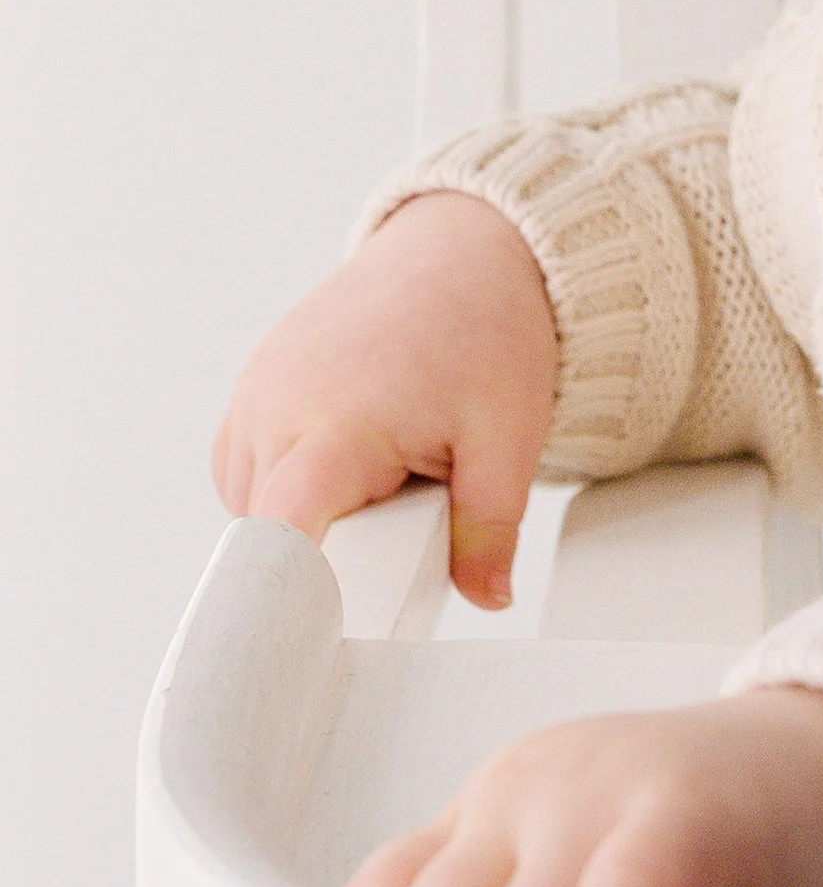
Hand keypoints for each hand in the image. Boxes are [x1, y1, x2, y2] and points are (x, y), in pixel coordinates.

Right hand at [213, 192, 559, 607]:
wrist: (466, 248)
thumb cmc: (487, 329)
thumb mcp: (509, 439)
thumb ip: (490, 532)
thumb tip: (487, 600)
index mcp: (334, 426)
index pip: (275, 538)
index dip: (282, 596)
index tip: (299, 638)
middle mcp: (274, 408)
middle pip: (271, 536)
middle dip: (331, 549)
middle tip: (403, 505)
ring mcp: (253, 392)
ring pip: (256, 507)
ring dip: (311, 513)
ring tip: (384, 464)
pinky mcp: (250, 385)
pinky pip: (250, 468)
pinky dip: (295, 477)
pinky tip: (351, 453)